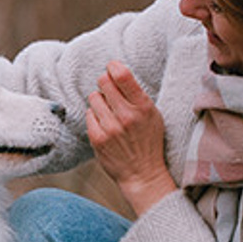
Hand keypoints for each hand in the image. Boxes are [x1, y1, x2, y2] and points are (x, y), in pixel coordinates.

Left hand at [86, 61, 176, 215]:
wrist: (143, 174)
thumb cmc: (149, 142)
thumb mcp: (153, 116)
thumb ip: (137, 96)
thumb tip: (116, 73)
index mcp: (143, 107)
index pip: (122, 76)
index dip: (113, 67)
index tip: (112, 67)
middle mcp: (126, 116)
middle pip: (103, 82)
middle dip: (105, 83)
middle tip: (110, 92)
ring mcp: (110, 128)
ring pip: (94, 97)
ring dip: (100, 101)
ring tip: (110, 113)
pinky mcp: (97, 138)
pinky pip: (89, 114)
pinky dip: (95, 117)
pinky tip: (105, 125)